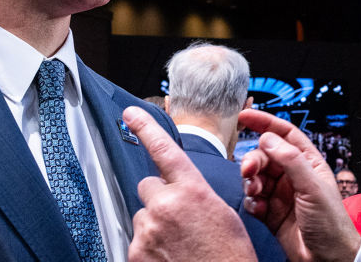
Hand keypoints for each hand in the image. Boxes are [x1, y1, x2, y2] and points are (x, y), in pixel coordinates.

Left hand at [123, 106, 256, 261]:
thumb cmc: (229, 257)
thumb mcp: (223, 216)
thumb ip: (196, 196)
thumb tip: (181, 193)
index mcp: (192, 191)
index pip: (164, 150)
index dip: (145, 127)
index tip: (130, 114)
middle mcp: (166, 205)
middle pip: (149, 187)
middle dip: (159, 199)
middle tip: (178, 221)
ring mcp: (148, 230)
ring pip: (143, 217)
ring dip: (155, 227)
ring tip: (178, 246)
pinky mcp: (135, 253)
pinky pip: (137, 241)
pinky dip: (148, 250)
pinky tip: (169, 258)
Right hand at [239, 109, 360, 261]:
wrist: (327, 260)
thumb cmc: (330, 223)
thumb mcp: (313, 187)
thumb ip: (290, 160)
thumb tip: (267, 138)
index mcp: (308, 162)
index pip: (284, 134)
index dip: (264, 122)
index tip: (244, 117)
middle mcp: (292, 175)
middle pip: (264, 155)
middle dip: (253, 161)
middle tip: (249, 171)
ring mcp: (280, 193)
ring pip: (255, 176)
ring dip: (251, 182)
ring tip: (256, 193)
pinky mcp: (270, 212)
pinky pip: (252, 199)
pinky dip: (250, 202)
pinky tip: (258, 209)